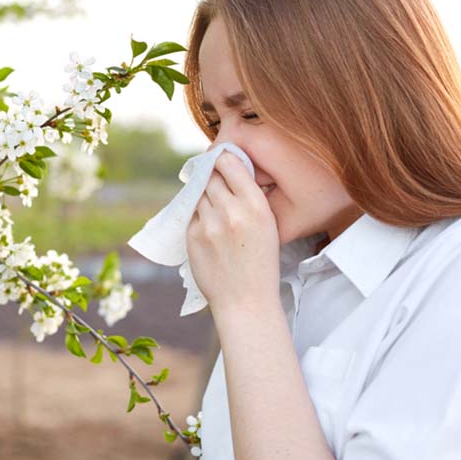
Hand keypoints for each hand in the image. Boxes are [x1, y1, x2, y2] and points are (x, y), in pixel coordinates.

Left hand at [185, 151, 280, 314]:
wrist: (245, 301)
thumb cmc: (260, 263)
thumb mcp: (268, 225)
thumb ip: (249, 198)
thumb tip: (228, 171)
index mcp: (256, 206)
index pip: (230, 164)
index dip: (223, 158)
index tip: (221, 159)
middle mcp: (231, 211)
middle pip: (211, 176)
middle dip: (212, 177)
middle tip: (216, 183)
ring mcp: (209, 224)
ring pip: (199, 194)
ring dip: (204, 196)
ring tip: (215, 211)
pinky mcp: (192, 236)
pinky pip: (191, 214)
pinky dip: (198, 216)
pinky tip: (210, 229)